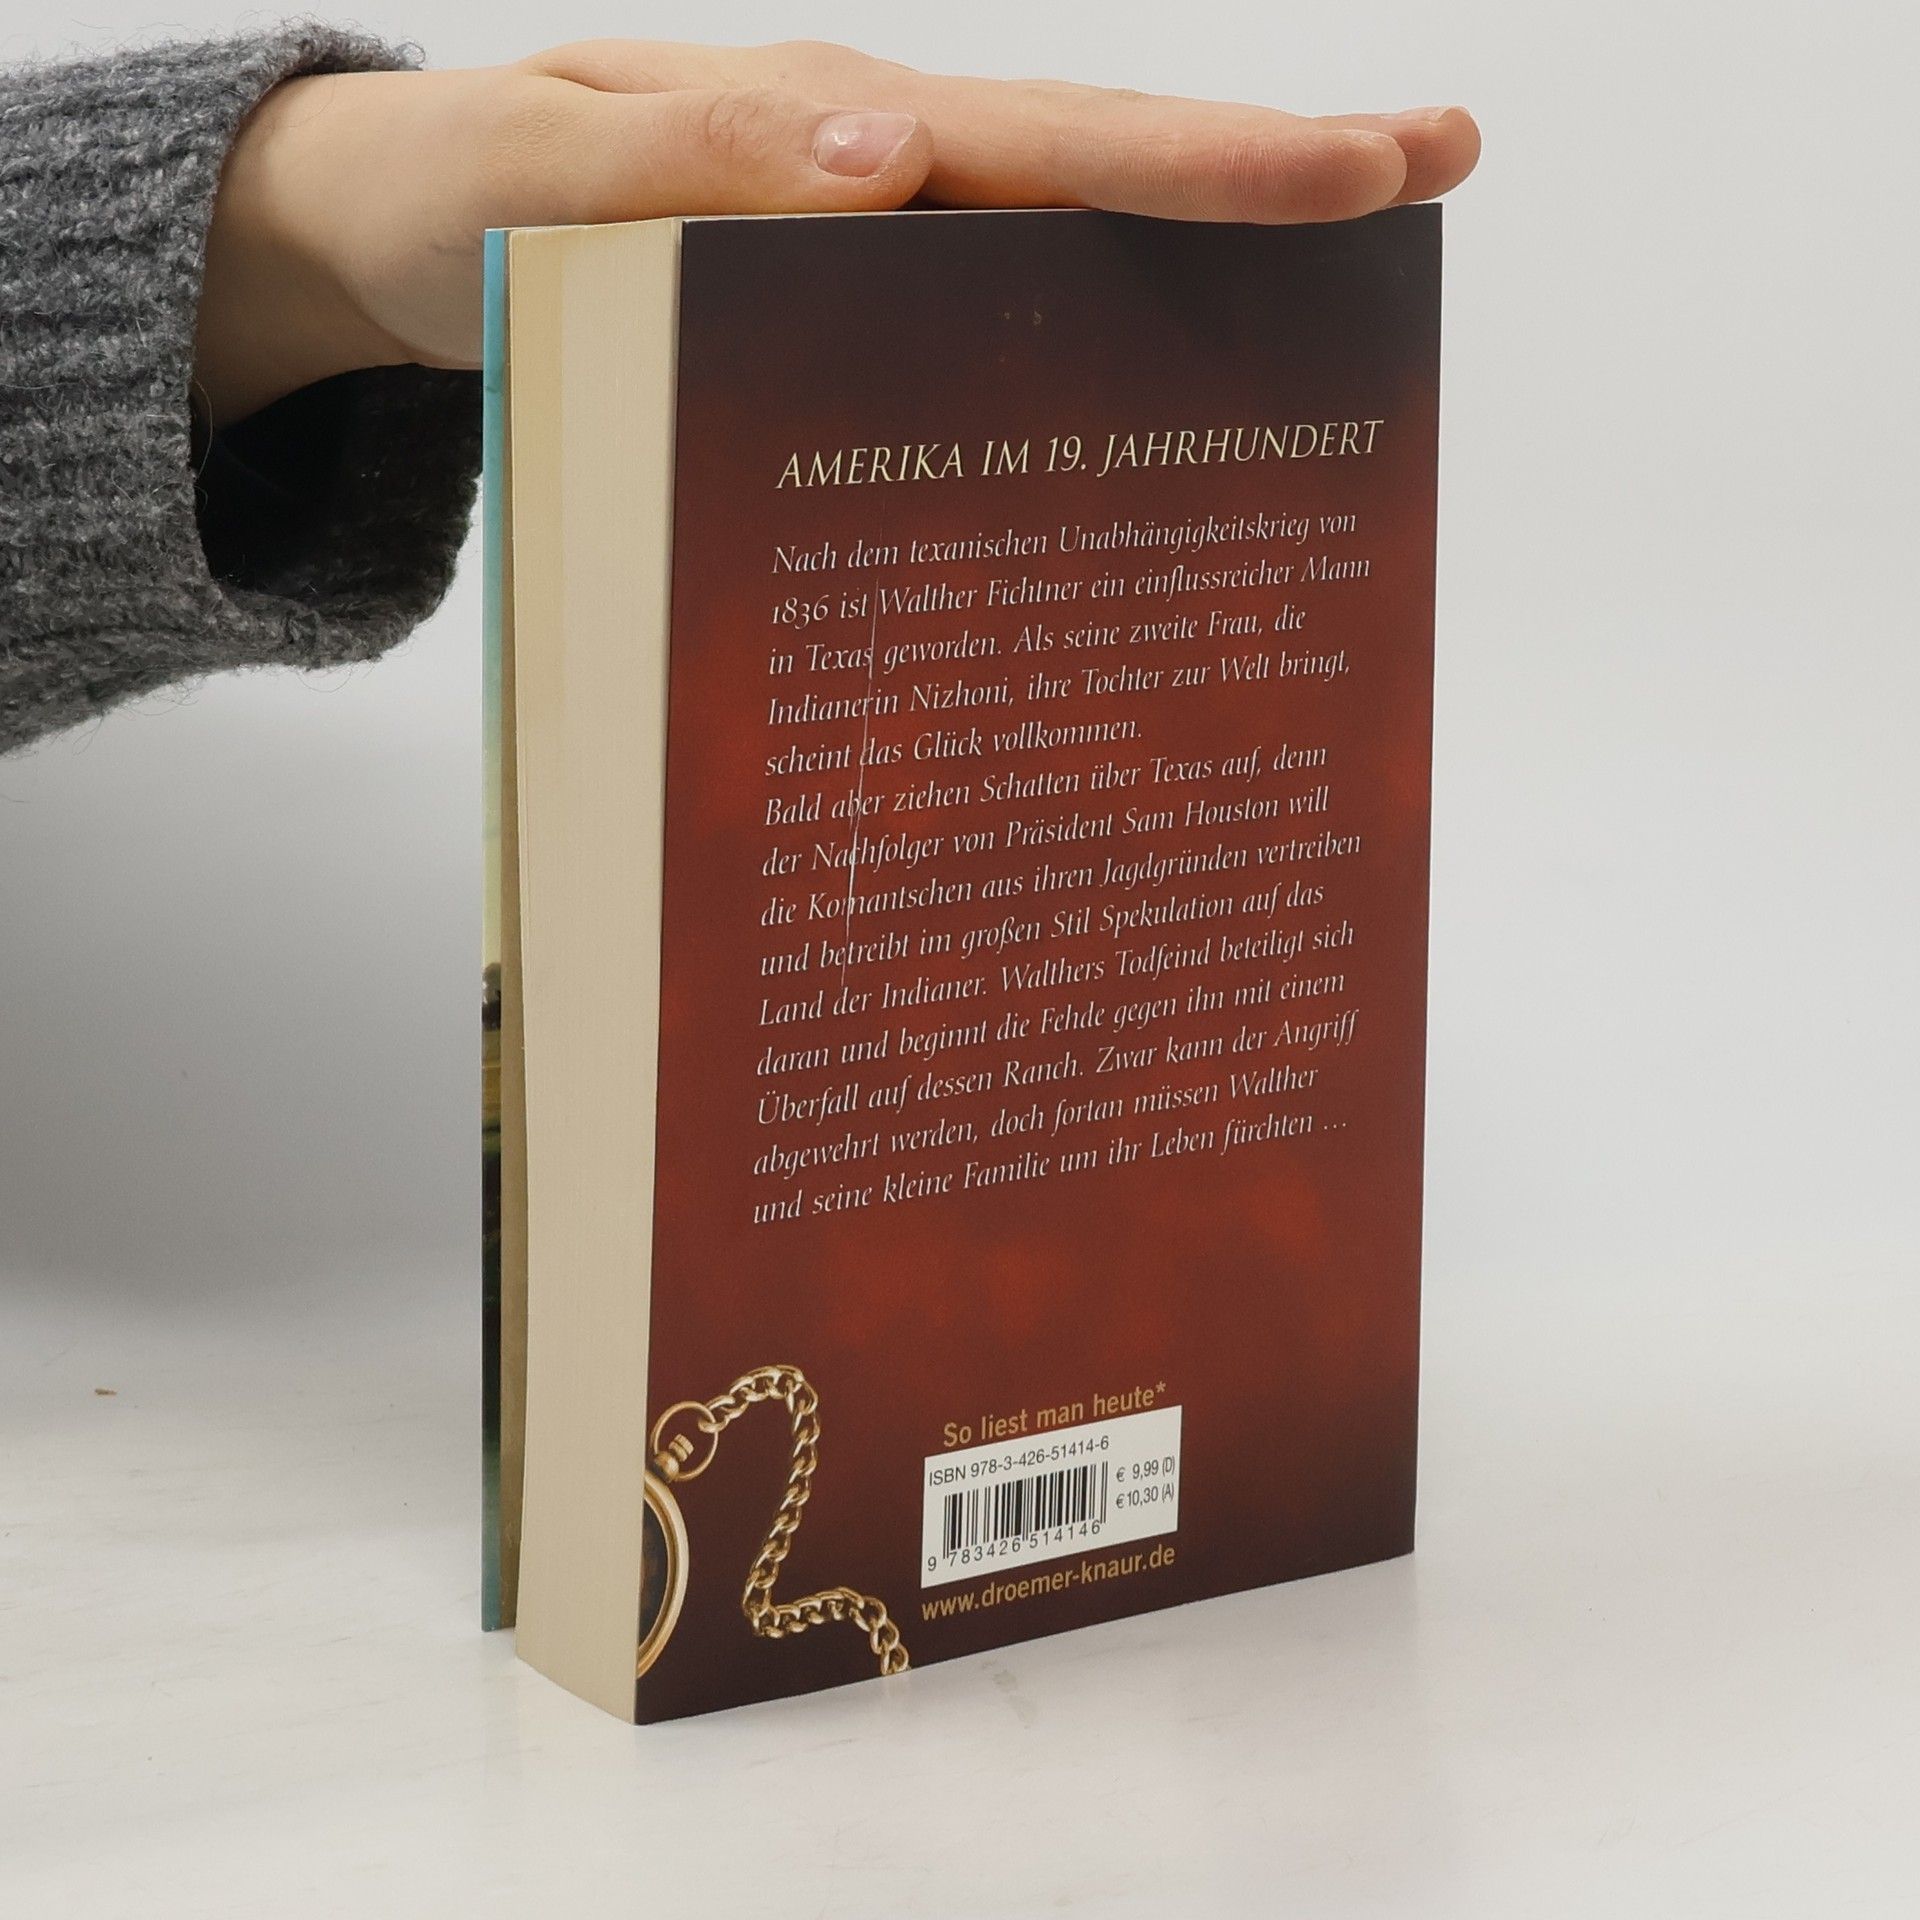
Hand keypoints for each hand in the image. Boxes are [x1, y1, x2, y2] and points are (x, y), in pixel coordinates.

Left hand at [196, 39, 1479, 424]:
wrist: (378, 248)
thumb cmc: (440, 202)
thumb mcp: (526, 167)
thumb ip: (688, 162)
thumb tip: (891, 164)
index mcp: (819, 126)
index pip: (1047, 135)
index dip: (1207, 155)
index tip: (1363, 168)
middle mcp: (868, 184)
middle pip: (1095, 174)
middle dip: (1268, 175)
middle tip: (1440, 165)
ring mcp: (858, 257)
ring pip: (1055, 258)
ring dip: (1195, 273)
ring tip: (1346, 290)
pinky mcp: (828, 334)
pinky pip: (971, 344)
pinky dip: (1072, 364)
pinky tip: (1146, 411)